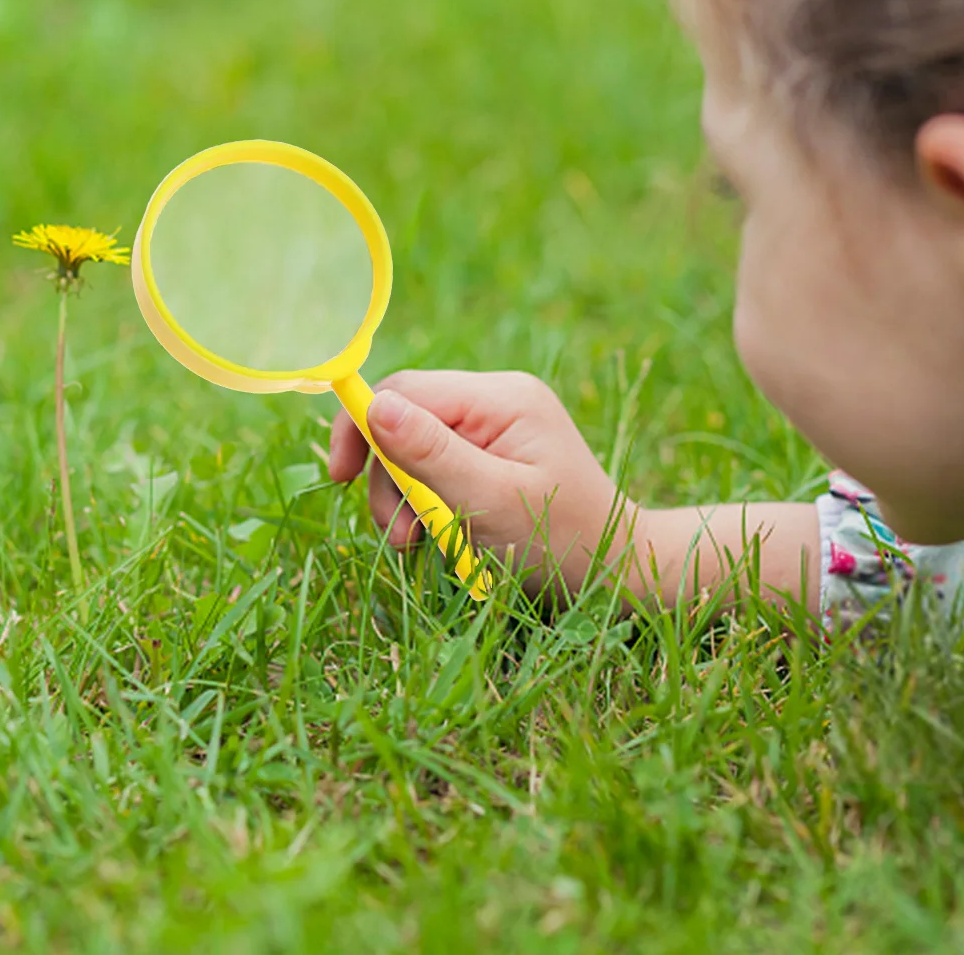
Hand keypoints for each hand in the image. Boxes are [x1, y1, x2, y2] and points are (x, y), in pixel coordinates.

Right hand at [327, 369, 625, 593]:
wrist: (623, 573)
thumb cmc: (563, 540)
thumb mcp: (491, 501)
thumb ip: (431, 454)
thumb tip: (373, 406)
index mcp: (501, 397)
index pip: (406, 390)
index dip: (364, 428)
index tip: (339, 478)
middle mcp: (498, 398)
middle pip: (406, 419)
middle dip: (390, 478)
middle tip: (402, 538)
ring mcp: (498, 424)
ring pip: (416, 447)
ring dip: (407, 499)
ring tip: (423, 546)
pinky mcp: (495, 451)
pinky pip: (439, 464)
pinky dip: (430, 502)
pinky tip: (443, 535)